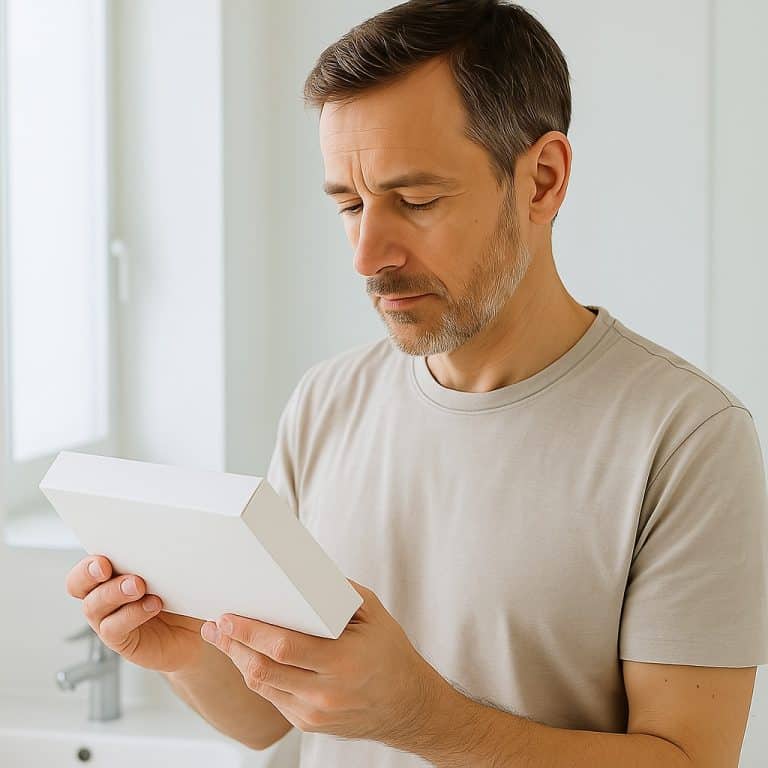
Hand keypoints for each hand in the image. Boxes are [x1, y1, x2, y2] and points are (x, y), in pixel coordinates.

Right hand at [65, 555, 205, 672]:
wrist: (203, 626)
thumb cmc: (189, 590)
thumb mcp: (182, 568)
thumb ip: (171, 556)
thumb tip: (175, 540)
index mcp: (117, 568)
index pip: (90, 558)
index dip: (90, 555)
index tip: (103, 550)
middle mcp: (107, 592)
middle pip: (77, 582)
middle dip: (87, 572)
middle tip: (105, 567)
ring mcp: (111, 617)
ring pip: (93, 605)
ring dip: (113, 592)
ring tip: (138, 586)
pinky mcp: (122, 639)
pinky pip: (113, 628)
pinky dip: (131, 614)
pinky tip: (152, 605)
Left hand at [200, 579, 447, 743]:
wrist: (406, 706)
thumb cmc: (390, 652)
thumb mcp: (374, 614)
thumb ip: (339, 593)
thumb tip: (304, 573)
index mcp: (344, 661)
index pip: (284, 647)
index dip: (250, 633)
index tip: (228, 616)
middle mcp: (326, 692)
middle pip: (263, 669)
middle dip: (233, 645)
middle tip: (214, 624)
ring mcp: (314, 712)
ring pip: (262, 685)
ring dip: (238, 660)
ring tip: (221, 638)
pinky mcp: (308, 723)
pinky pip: (273, 696)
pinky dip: (257, 674)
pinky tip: (247, 656)